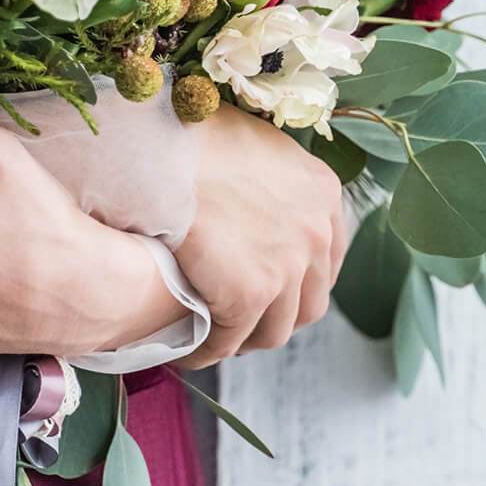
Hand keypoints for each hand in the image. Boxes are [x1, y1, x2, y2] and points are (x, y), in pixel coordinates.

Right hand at [176, 104, 345, 367]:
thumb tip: (252, 197)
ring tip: (213, 339)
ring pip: (274, 329)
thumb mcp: (250, 143)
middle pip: (309, 301)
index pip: (327, 255)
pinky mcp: (249, 293)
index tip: (273, 288)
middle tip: (242, 320)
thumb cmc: (187, 135)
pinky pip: (229, 338)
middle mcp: (315, 232)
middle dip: (278, 316)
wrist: (158, 152)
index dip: (300, 279)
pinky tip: (186, 349)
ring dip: (245, 340)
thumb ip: (269, 177)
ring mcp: (286, 266)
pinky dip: (208, 350)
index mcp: (321, 191)